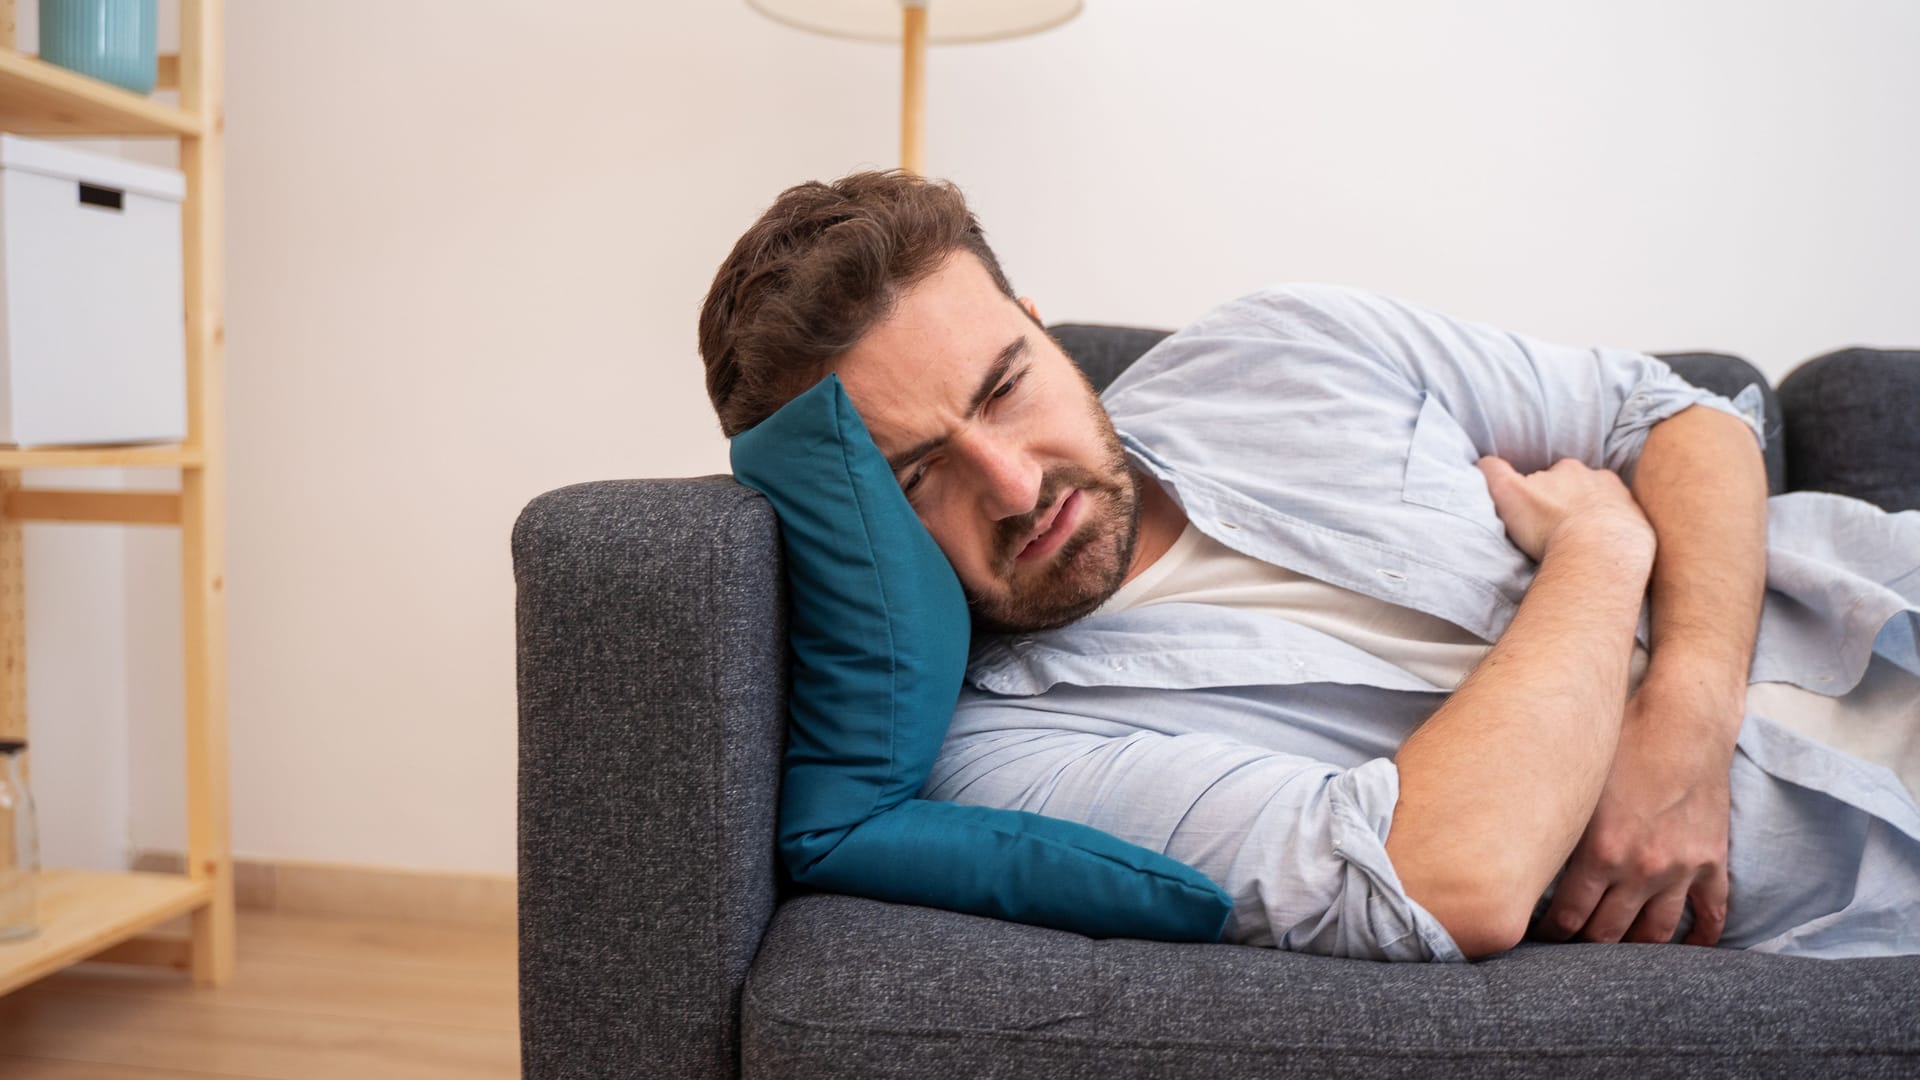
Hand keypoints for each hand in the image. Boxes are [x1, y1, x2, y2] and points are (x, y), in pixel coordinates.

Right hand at [1476, 456, 1653, 562]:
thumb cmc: (1550, 524)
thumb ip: (1493, 472)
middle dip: (1570, 501)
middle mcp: (1598, 478)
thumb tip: (1483, 460)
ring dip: (1594, 516)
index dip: (1540, 491)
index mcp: (1567, 470)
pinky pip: (1626, 525)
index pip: (1550, 475)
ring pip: (1605, 503)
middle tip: (1558, 526)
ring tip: (1582, 540)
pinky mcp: (1639, 524)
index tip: (1536, 510)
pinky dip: (1615, 533)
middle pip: (1580, 486)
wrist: (1599, 551)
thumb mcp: (1508, 493)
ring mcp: (1623, 500)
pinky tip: (1604, 549)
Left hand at [1532, 676, 1735, 946]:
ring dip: (1634, 950)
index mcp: (1600, 853)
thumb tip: (1517, 856)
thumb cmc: (1620, 741)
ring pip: (1655, 932)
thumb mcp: (1575, 784)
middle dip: (1584, 947)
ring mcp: (1680, 869)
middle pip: (1608, 932)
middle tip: (1568, 953)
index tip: (1536, 940)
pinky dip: (1701, 936)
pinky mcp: (1711, 861)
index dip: (1549, 935)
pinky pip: (1712, 912)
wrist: (1682, 722)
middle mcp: (1640, 869)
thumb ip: (1554, 827)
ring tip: (1615, 955)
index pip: (1568, 916)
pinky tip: (1688, 949)